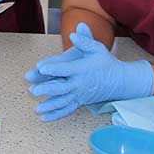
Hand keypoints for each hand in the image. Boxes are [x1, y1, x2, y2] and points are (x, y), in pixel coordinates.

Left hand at [28, 23, 153, 120]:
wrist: (120, 81)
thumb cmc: (106, 62)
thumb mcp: (97, 48)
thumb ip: (85, 40)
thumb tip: (73, 34)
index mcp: (81, 69)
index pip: (64, 69)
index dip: (52, 68)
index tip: (40, 67)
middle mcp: (79, 84)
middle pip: (61, 88)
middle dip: (47, 90)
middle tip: (33, 91)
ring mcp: (80, 95)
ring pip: (63, 102)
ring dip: (50, 106)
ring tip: (37, 109)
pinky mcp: (81, 102)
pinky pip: (67, 109)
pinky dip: (56, 115)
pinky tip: (44, 118)